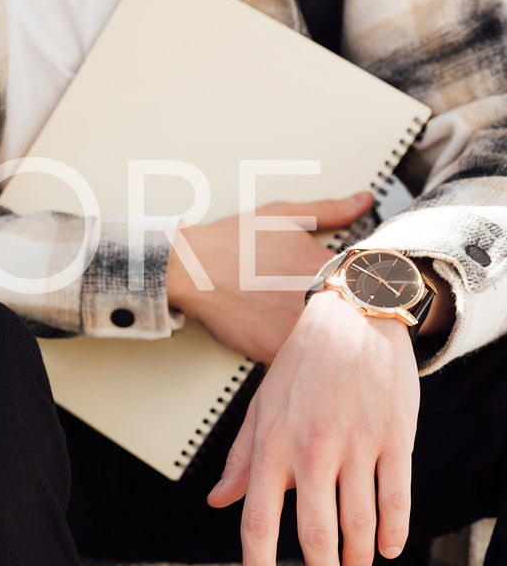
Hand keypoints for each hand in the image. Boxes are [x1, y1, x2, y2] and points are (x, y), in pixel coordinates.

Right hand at [168, 192, 372, 364]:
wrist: (190, 268)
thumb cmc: (232, 241)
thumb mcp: (284, 216)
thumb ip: (331, 209)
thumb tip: (363, 200)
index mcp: (328, 267)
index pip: (375, 287)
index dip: (375, 294)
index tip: (372, 297)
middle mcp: (318, 299)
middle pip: (360, 322)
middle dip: (358, 322)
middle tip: (349, 322)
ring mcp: (298, 327)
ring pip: (335, 348)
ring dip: (334, 345)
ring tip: (327, 339)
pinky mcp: (276, 349)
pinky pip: (304, 365)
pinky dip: (306, 362)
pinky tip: (302, 354)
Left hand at [207, 290, 419, 565]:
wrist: (352, 319)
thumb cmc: (300, 367)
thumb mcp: (259, 408)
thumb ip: (240, 459)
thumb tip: (217, 501)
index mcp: (272, 446)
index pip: (258, 519)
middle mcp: (312, 450)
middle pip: (316, 532)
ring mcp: (356, 445)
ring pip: (360, 522)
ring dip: (358, 556)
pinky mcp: (394, 438)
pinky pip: (397, 497)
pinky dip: (394, 531)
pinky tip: (388, 548)